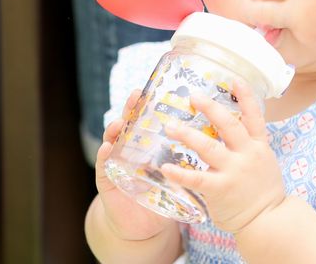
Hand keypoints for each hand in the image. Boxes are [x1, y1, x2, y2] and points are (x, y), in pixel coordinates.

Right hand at [94, 89, 174, 240]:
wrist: (143, 227)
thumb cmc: (160, 196)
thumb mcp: (173, 173)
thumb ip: (184, 158)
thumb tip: (211, 139)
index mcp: (146, 146)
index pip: (147, 121)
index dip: (149, 105)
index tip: (155, 89)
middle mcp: (129, 150)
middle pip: (129, 124)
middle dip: (130, 109)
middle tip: (135, 95)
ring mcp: (116, 163)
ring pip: (112, 141)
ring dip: (114, 129)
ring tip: (118, 121)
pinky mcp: (108, 181)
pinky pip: (104, 167)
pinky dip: (103, 156)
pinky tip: (106, 148)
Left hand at [159, 82, 286, 233]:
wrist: (269, 222)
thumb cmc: (263, 191)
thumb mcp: (264, 161)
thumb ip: (250, 144)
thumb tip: (234, 123)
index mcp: (259, 146)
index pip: (254, 116)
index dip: (245, 96)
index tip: (234, 78)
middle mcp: (247, 155)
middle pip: (229, 125)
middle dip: (210, 108)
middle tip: (192, 96)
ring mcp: (234, 171)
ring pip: (209, 147)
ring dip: (187, 135)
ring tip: (170, 126)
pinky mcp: (221, 190)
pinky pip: (197, 178)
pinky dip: (180, 173)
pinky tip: (165, 167)